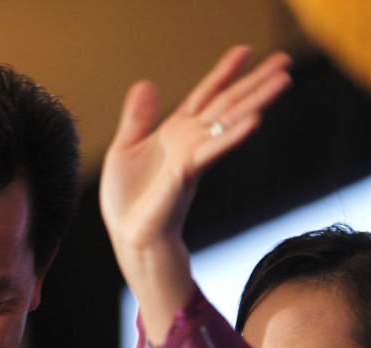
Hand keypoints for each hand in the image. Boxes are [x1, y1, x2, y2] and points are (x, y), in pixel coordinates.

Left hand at [100, 46, 290, 342]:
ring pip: (228, 123)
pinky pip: (212, 151)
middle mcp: (190, 143)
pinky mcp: (186, 175)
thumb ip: (138, 118)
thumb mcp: (125, 149)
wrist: (129, 235)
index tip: (245, 50)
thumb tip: (146, 83)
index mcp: (175, 134)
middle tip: (284, 60)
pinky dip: (232, 136)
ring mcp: (191, 157)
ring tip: (282, 81)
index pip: (205, 97)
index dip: (223, 73)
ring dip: (256, 101)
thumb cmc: (128, 200)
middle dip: (253, 82)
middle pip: (226, 105)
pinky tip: (254, 121)